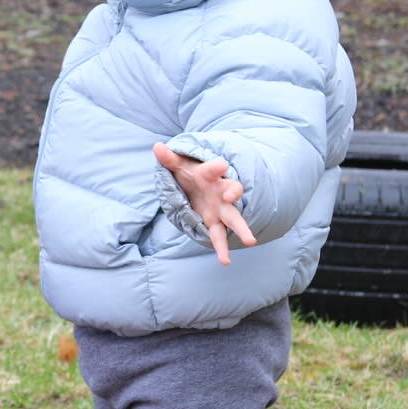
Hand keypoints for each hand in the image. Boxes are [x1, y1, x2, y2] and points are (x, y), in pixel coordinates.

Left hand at [154, 142, 256, 265]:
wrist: (200, 185)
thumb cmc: (191, 173)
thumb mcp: (179, 165)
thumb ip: (170, 159)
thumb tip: (157, 147)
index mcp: (210, 175)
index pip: (213, 169)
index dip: (216, 167)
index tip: (220, 165)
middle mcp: (220, 191)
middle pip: (232, 191)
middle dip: (234, 193)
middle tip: (233, 196)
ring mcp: (220, 208)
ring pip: (233, 218)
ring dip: (241, 228)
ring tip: (250, 241)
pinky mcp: (215, 222)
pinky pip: (219, 236)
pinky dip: (221, 248)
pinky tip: (225, 261)